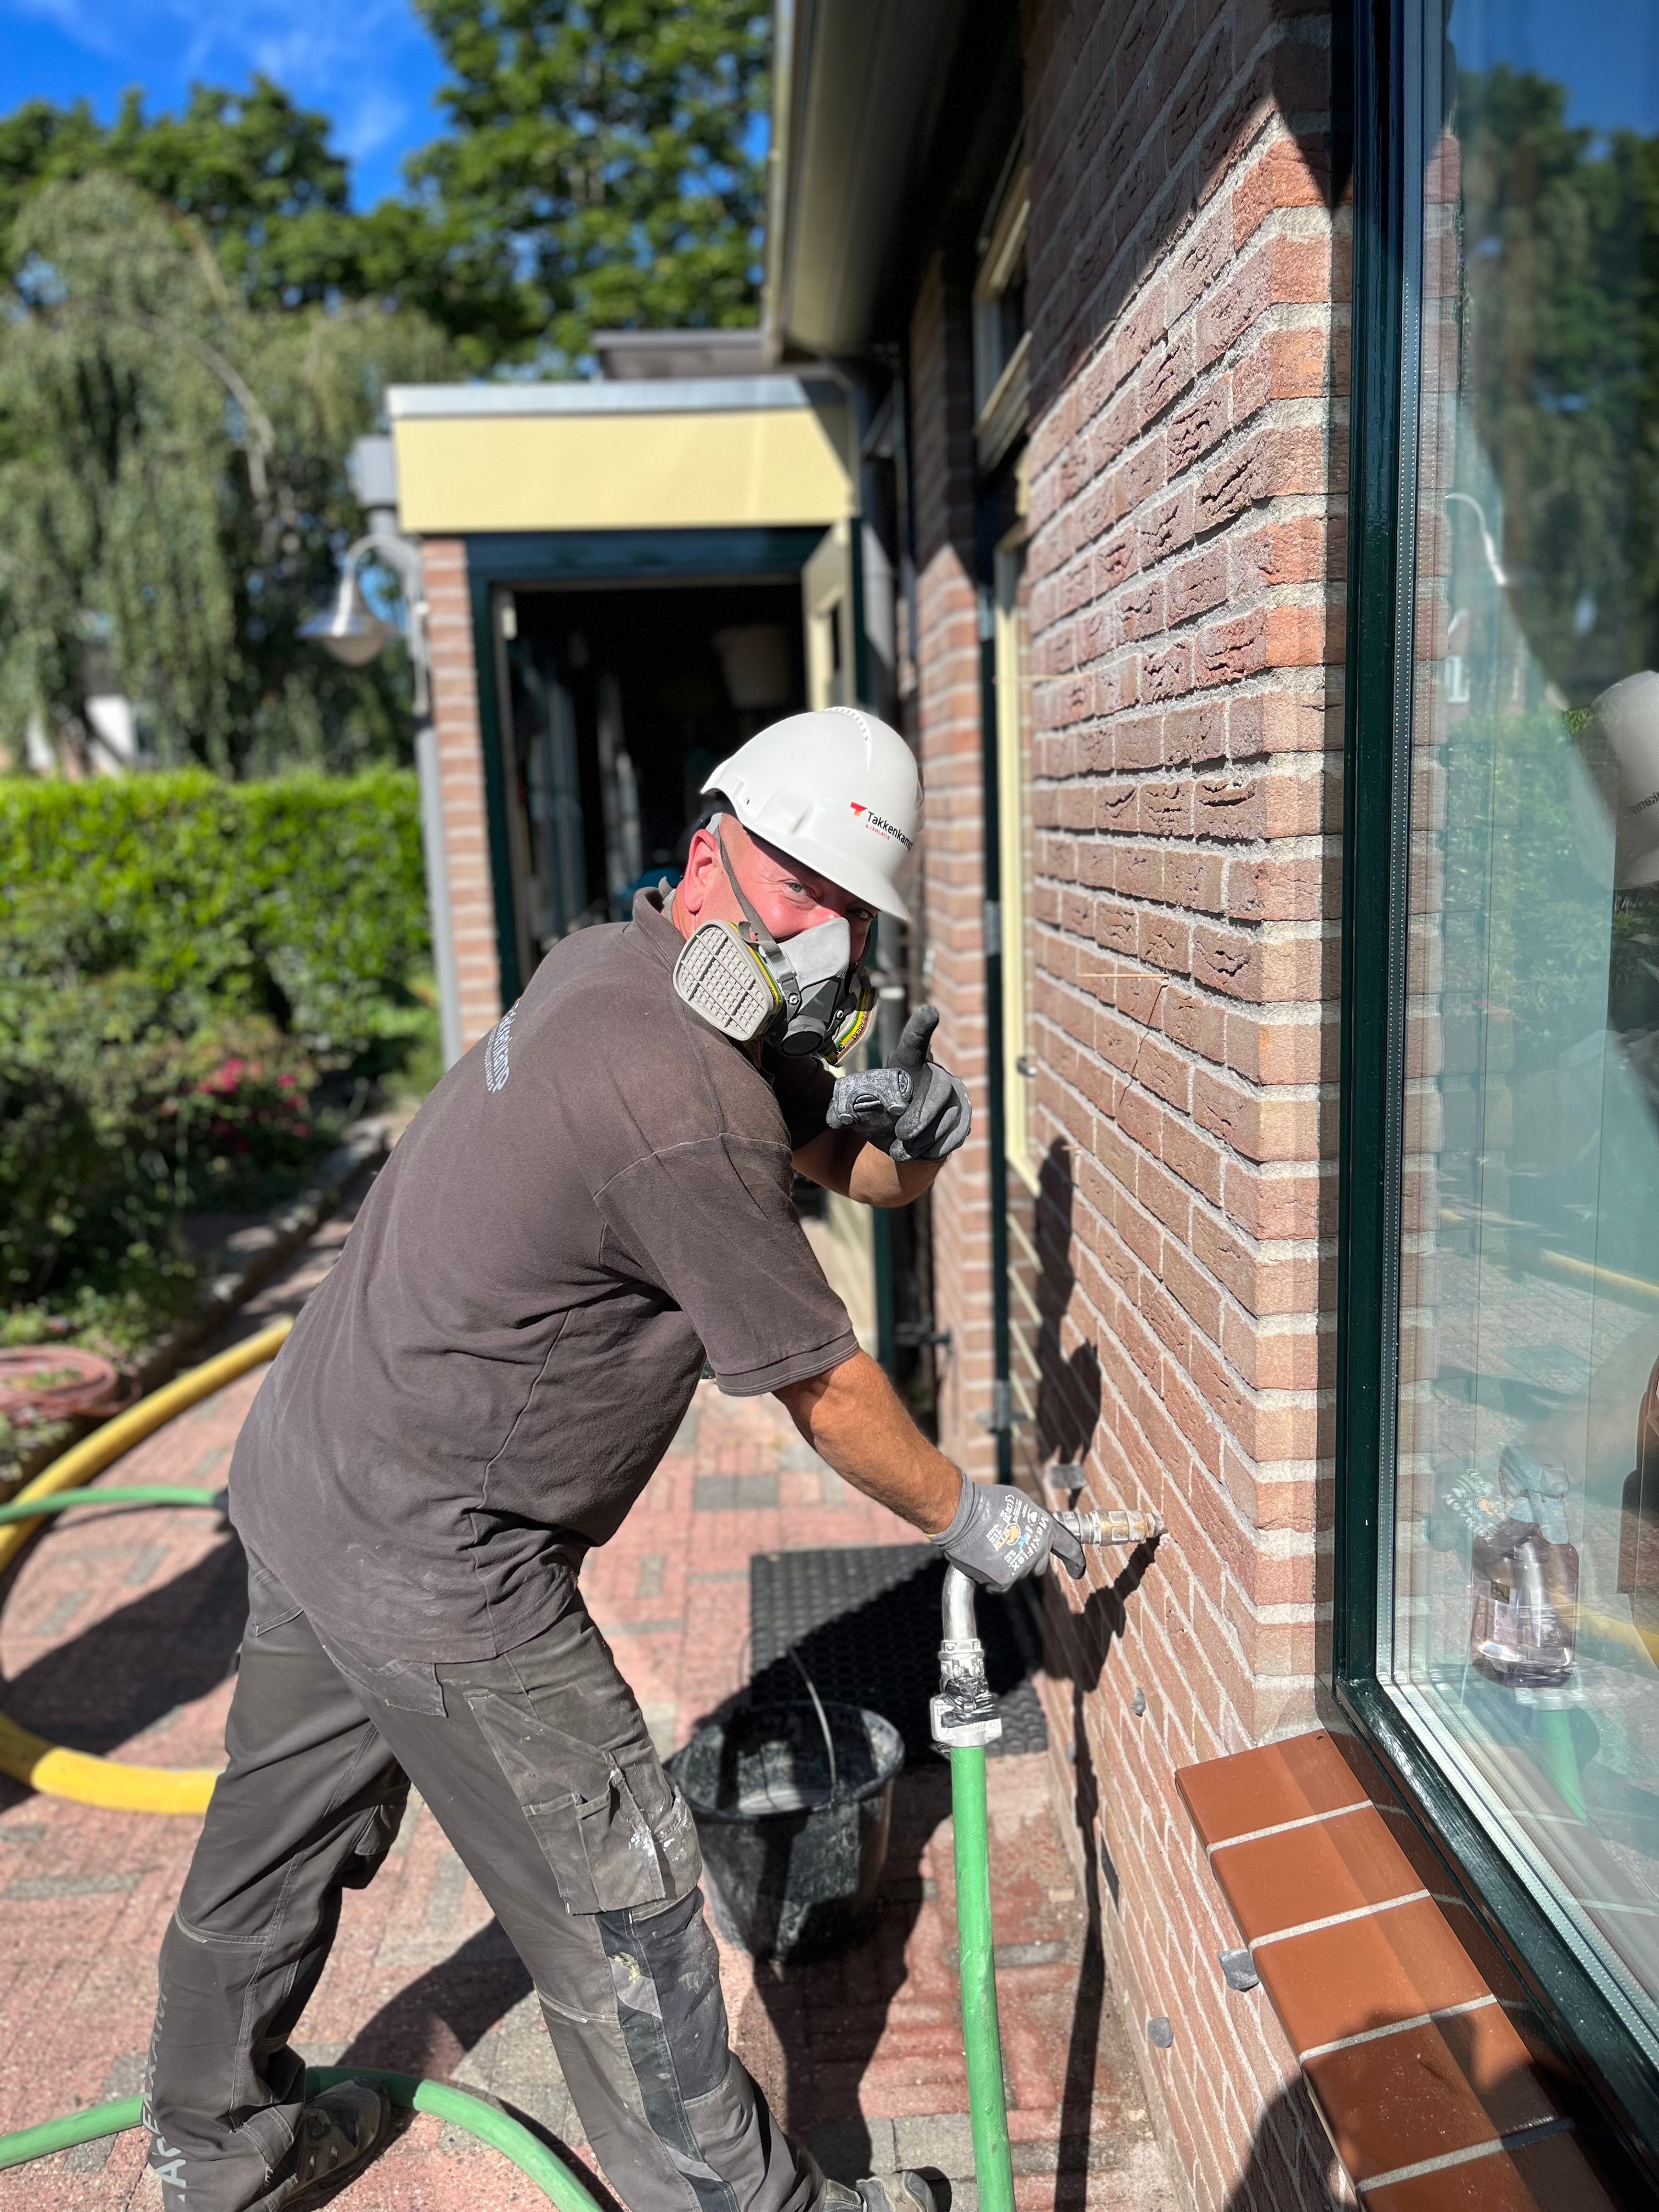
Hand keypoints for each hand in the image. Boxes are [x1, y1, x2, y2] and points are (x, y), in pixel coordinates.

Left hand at [825, 1007, 972, 1163]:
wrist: (904, 1141)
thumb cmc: (881, 1116)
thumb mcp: (860, 1111)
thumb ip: (847, 1110)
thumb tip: (836, 1118)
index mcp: (908, 1065)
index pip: (914, 1043)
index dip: (921, 1028)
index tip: (929, 1012)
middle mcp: (936, 1075)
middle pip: (938, 1089)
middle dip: (921, 1115)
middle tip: (902, 1135)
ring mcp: (955, 1096)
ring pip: (949, 1114)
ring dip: (924, 1137)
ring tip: (904, 1149)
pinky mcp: (965, 1117)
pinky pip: (957, 1131)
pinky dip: (937, 1146)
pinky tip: (921, 1151)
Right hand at [929, 1472, 1086, 1590]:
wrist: (961, 1515)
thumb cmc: (987, 1502)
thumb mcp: (1019, 1501)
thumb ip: (1034, 1518)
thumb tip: (1034, 1527)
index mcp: (1045, 1529)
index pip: (1068, 1548)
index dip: (1075, 1560)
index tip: (1077, 1570)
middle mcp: (1038, 1550)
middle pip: (1040, 1565)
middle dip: (1029, 1558)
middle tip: (1009, 1546)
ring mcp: (1022, 1567)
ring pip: (1019, 1573)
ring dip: (1008, 1565)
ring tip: (991, 1547)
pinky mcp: (1004, 1580)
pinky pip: (1001, 1584)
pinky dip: (993, 1577)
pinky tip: (984, 1561)